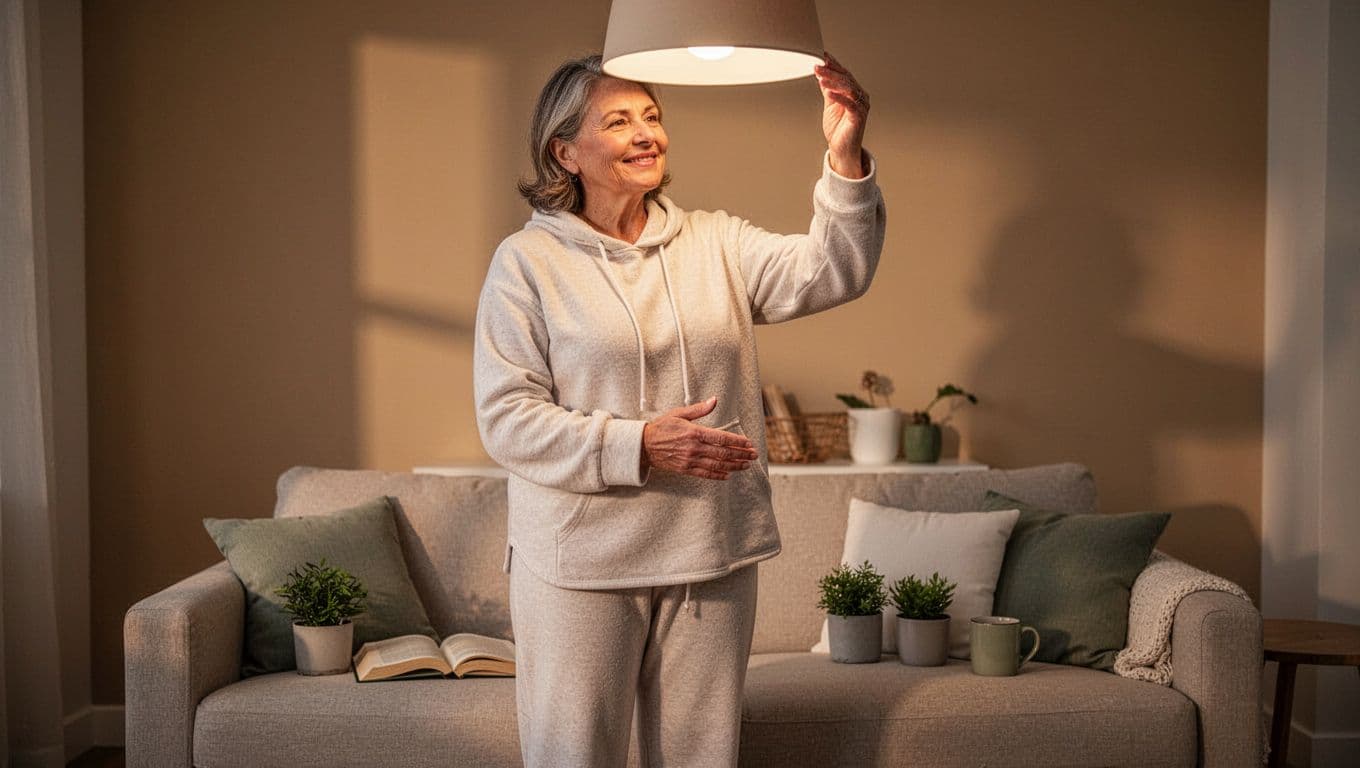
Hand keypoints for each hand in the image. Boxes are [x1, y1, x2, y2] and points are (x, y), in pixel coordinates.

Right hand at [642, 397, 758, 480]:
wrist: (643, 445)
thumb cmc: (661, 428)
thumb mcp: (679, 413)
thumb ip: (699, 409)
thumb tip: (714, 400)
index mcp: (694, 432)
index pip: (721, 438)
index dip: (737, 442)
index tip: (748, 443)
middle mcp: (694, 448)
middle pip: (723, 453)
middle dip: (741, 454)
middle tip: (753, 455)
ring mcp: (690, 460)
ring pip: (717, 465)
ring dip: (734, 466)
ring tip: (746, 465)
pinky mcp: (685, 469)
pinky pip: (705, 474)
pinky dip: (718, 475)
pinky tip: (728, 475)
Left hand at [815, 52, 868, 178]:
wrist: (841, 148)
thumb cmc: (838, 128)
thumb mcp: (830, 104)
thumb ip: (828, 89)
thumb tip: (821, 74)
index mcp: (854, 92)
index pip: (844, 74)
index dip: (833, 64)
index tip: (821, 55)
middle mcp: (860, 97)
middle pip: (846, 79)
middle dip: (831, 71)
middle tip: (817, 65)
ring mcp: (861, 106)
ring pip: (848, 89)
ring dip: (833, 81)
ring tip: (820, 77)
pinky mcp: (859, 117)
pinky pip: (849, 104)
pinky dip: (839, 97)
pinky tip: (828, 92)